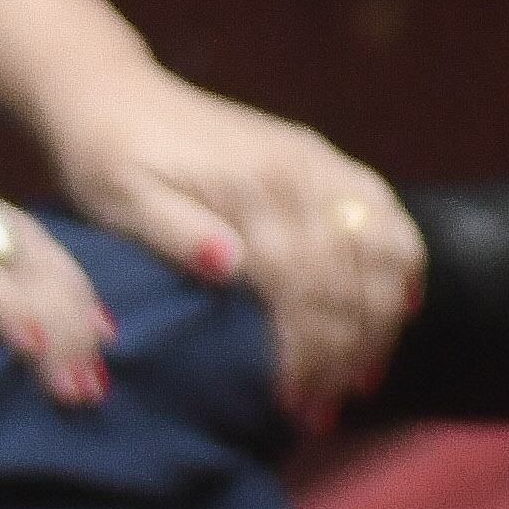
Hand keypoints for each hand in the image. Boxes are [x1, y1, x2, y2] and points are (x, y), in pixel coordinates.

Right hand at [0, 127, 113, 405]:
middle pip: (31, 248)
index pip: (10, 239)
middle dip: (75, 315)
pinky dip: (5, 303)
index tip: (90, 340)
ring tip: (80, 381)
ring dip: (55, 323)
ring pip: (12, 257)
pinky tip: (31, 344)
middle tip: (98, 379)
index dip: (60, 289)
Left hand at [41, 65, 422, 426]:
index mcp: (251, 186)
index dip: (305, 351)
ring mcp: (317, 162)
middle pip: (350, 275)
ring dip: (380, 319)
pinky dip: (402, 266)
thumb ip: (174, 231)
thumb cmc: (107, 160)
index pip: (301, 283)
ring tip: (358, 379)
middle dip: (343, 352)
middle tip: (318, 412)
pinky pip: (386, 213)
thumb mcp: (120, 199)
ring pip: (385, 247)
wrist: (112, 96)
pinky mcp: (321, 161)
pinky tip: (399, 312)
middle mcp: (299, 169)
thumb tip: (231, 265)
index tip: (291, 404)